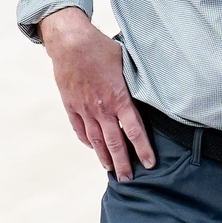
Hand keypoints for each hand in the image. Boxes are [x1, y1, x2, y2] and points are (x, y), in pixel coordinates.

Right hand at [40, 7, 154, 181]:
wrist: (71, 43)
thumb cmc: (103, 49)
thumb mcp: (127, 65)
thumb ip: (135, 85)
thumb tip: (150, 94)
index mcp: (119, 98)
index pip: (134, 131)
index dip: (143, 149)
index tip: (150, 163)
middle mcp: (102, 108)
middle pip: (114, 143)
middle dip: (123, 163)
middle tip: (129, 179)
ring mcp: (84, 109)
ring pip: (95, 140)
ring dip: (104, 157)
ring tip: (111, 170)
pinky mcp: (71, 106)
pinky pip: (80, 129)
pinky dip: (87, 141)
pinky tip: (93, 148)